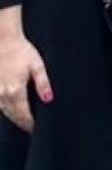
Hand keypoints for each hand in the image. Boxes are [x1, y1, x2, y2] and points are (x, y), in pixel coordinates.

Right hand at [0, 9, 50, 132]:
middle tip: (31, 128)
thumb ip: (43, 84)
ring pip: (3, 111)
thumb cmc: (22, 51)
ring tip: (23, 121)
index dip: (30, 124)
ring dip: (13, 117)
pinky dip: (5, 109)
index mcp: (15, 91)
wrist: (3, 41)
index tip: (36, 129)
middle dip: (22, 122)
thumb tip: (49, 100)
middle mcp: (2, 94)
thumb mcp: (37, 66)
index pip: (23, 115)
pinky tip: (12, 108)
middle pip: (13, 116)